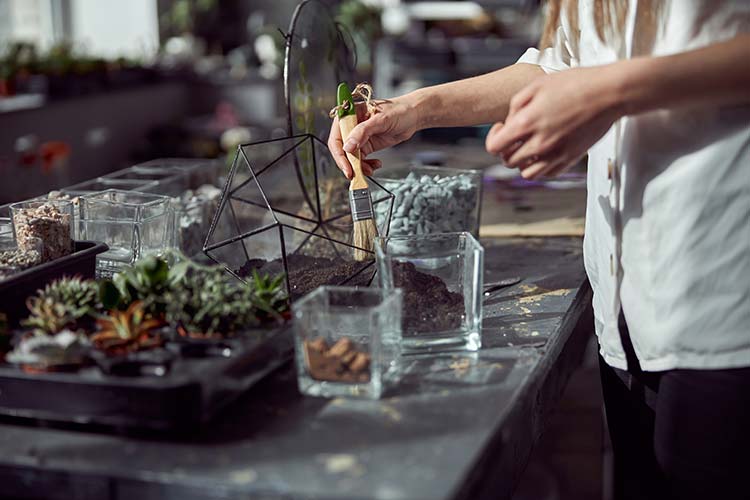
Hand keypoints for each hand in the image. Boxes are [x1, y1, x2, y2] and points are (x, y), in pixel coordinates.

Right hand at [328, 95, 419, 178]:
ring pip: (351, 157)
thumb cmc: (399, 110)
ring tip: (370, 170)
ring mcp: (359, 137)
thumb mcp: (381, 120)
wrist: (413, 116)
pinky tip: (375, 165)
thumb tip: (347, 147)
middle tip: (355, 174)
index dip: (339, 154)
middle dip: (349, 163)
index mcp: (349, 115)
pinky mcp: (367, 145)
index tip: (346, 167)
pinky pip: (361, 159)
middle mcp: (351, 126)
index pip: (337, 137)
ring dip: (359, 166)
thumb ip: (362, 132)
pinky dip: (366, 165)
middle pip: (341, 149)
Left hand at [485, 66, 621, 178]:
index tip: (502, 128)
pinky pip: (547, 174)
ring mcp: (556, 154)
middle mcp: (540, 143)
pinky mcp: (571, 159)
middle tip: (516, 137)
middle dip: (507, 149)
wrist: (610, 92)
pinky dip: (541, 167)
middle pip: (508, 162)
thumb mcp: (538, 84)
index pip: (494, 147)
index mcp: (527, 123)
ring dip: (523, 162)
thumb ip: (516, 105)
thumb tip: (509, 121)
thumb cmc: (577, 83)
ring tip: (529, 147)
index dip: (493, 137)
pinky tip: (545, 152)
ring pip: (526, 174)